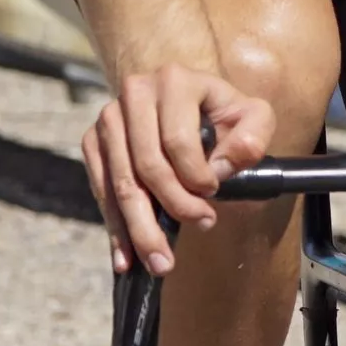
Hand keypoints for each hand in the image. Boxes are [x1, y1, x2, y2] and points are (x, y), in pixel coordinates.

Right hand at [83, 66, 279, 276]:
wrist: (186, 102)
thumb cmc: (221, 115)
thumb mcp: (252, 117)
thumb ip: (252, 138)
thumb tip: (222, 169)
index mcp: (174, 81)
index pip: (177, 140)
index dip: (195, 176)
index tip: (213, 196)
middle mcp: (134, 93)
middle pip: (146, 165)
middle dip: (172, 207)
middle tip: (195, 232)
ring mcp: (108, 117)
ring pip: (121, 183)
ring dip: (140, 229)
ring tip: (159, 263)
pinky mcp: (93, 140)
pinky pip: (101, 190)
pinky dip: (115, 227)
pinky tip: (126, 257)